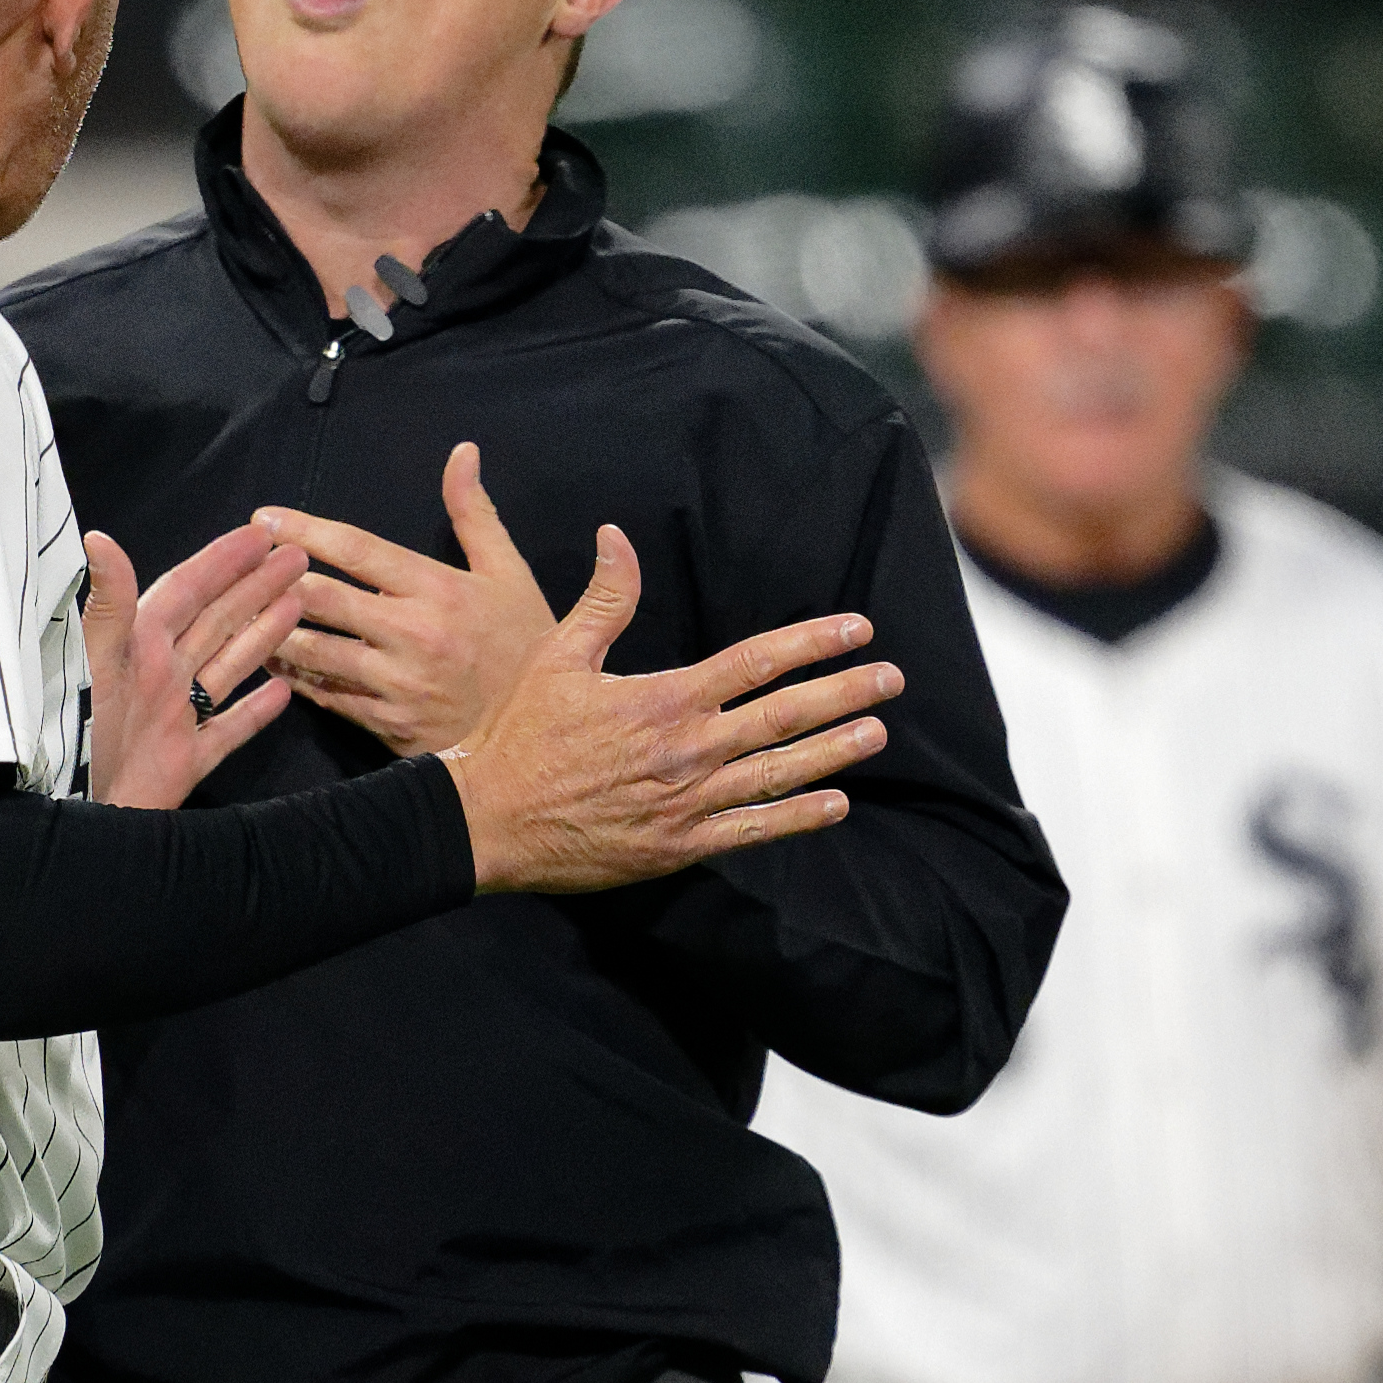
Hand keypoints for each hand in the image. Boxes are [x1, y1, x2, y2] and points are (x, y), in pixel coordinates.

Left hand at [82, 525, 307, 809]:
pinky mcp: (184, 761)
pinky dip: (255, 712)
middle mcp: (160, 674)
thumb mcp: (88, 662)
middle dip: (256, 587)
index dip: (223, 561)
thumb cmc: (70, 736)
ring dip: (263, 634)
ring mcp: (175, 717)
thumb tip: (100, 539)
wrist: (65, 814)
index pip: (188, 589)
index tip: (260, 534)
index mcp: (138, 646)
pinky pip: (228, 730)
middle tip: (296, 559)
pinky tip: (283, 691)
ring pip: (229, 665)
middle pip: (218, 619)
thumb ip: (106, 604)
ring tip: (298, 602)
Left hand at [255, 441, 556, 757]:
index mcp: (439, 589)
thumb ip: (473, 513)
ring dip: (273, 629)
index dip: (304, 530)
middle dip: (275, 578)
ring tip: (242, 611)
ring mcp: (398, 684)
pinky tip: (273, 660)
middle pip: (323, 598)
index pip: (358, 549)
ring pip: (315, 651)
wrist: (538, 733)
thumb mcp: (507, 572)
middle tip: (240, 564)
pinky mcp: (388, 726)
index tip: (264, 518)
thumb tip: (462, 452)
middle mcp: (414, 634)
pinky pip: (327, 696)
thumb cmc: (523, 643)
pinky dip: (296, 676)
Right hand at [441, 524, 895, 892]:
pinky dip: (797, 817)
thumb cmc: (520, 735)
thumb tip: (616, 537)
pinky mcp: (679, 846)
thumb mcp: (557, 656)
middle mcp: (687, 749)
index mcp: (664, 697)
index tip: (857, 629)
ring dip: (834, 751)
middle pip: (784, 716)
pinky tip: (835, 805)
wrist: (490, 819)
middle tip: (892, 679)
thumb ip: (603, 600)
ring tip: (876, 733)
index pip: (756, 662)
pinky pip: (752, 830)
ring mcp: (688, 802)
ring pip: (778, 771)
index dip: (812, 642)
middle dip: (844, 694)